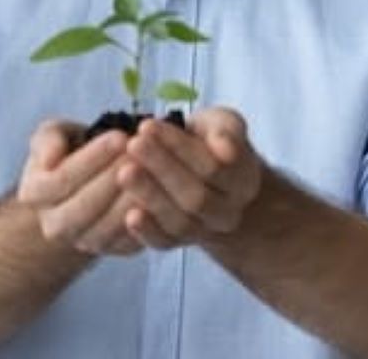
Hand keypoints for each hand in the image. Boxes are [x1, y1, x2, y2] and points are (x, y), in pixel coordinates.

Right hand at [17, 120, 141, 255]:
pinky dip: (145, 219)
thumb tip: (50, 159)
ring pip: (107, 227)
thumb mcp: (54, 135)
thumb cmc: (72, 152)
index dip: (93, 158)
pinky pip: (128, 240)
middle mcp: (54, 225)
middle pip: (83, 207)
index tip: (120, 136)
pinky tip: (158, 193)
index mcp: (34, 193)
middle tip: (139, 153)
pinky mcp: (113, 249)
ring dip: (130, 199)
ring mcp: (83, 241)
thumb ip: (48, 140)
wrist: (89, 183)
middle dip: (113, 178)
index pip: (61, 179)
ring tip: (152, 170)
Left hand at [117, 107, 262, 249]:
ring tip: (124, 171)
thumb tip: (225, 149)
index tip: (147, 125)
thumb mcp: (223, 125)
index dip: (179, 147)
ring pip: (180, 222)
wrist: (206, 176)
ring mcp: (204, 231)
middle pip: (197, 198)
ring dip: (150, 196)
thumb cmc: (209, 142)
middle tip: (134, 144)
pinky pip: (165, 243)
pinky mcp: (179, 242)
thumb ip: (226, 131)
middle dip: (161, 168)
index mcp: (243, 181)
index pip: (213, 167)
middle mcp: (228, 212)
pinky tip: (129, 215)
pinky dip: (147, 231)